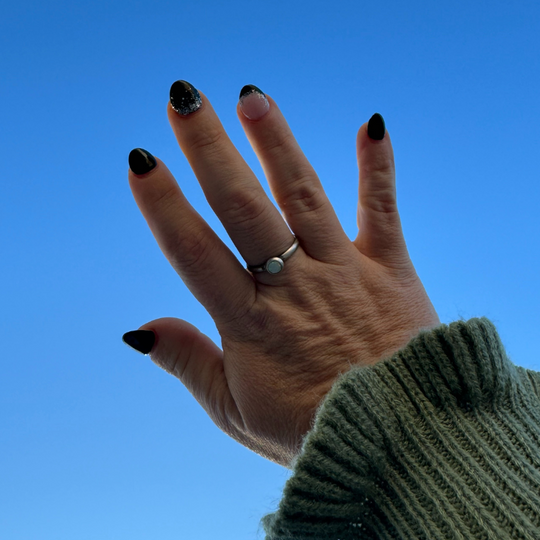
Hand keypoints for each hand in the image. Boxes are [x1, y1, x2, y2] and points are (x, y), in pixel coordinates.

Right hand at [126, 82, 439, 466]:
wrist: (398, 438)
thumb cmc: (310, 428)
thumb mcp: (234, 411)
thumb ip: (188, 364)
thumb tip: (136, 329)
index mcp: (251, 325)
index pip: (195, 252)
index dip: (164, 205)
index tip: (141, 161)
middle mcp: (294, 288)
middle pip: (244, 209)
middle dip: (210, 150)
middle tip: (183, 99)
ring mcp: (344, 273)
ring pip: (304, 197)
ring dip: (276, 144)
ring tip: (252, 97)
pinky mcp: (390, 270)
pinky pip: (381, 211)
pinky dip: (377, 167)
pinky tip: (371, 123)